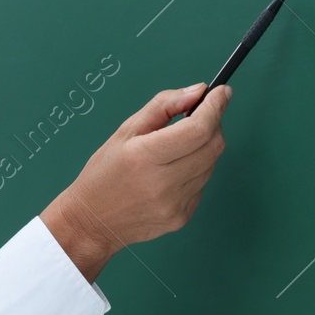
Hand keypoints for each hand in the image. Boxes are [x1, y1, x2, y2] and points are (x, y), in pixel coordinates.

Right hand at [41, 82, 230, 282]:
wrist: (93, 223)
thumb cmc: (104, 173)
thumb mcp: (125, 131)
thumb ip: (163, 105)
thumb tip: (198, 91)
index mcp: (144, 156)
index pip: (198, 129)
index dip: (215, 107)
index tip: (222, 92)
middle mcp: (163, 183)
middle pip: (213, 146)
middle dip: (214, 123)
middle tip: (202, 115)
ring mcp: (175, 204)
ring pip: (211, 164)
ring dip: (204, 147)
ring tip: (178, 147)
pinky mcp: (182, 217)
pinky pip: (202, 184)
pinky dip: (196, 170)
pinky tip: (173, 172)